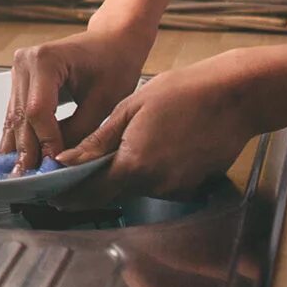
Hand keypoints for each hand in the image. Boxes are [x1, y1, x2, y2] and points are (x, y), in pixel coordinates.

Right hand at [0, 24, 148, 170]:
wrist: (111, 40)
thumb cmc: (113, 64)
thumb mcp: (105, 101)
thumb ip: (81, 132)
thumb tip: (62, 163)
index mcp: (46, 59)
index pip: (39, 111)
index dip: (45, 142)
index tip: (54, 168)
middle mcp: (25, 62)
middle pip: (21, 117)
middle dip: (28, 152)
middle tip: (30, 183)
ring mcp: (18, 71)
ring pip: (13, 119)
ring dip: (18, 149)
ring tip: (19, 179)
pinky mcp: (19, 82)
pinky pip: (16, 115)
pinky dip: (19, 138)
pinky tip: (18, 161)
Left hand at [55, 51, 262, 202]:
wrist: (235, 97)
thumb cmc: (182, 93)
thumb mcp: (130, 108)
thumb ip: (98, 141)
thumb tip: (66, 160)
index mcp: (134, 165)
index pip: (91, 193)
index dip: (68, 194)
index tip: (51, 191)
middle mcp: (155, 185)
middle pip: (112, 194)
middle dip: (91, 185)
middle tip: (74, 169)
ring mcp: (176, 189)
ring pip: (135, 189)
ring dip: (121, 177)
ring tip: (119, 148)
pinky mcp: (191, 186)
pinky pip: (158, 185)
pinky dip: (146, 173)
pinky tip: (151, 147)